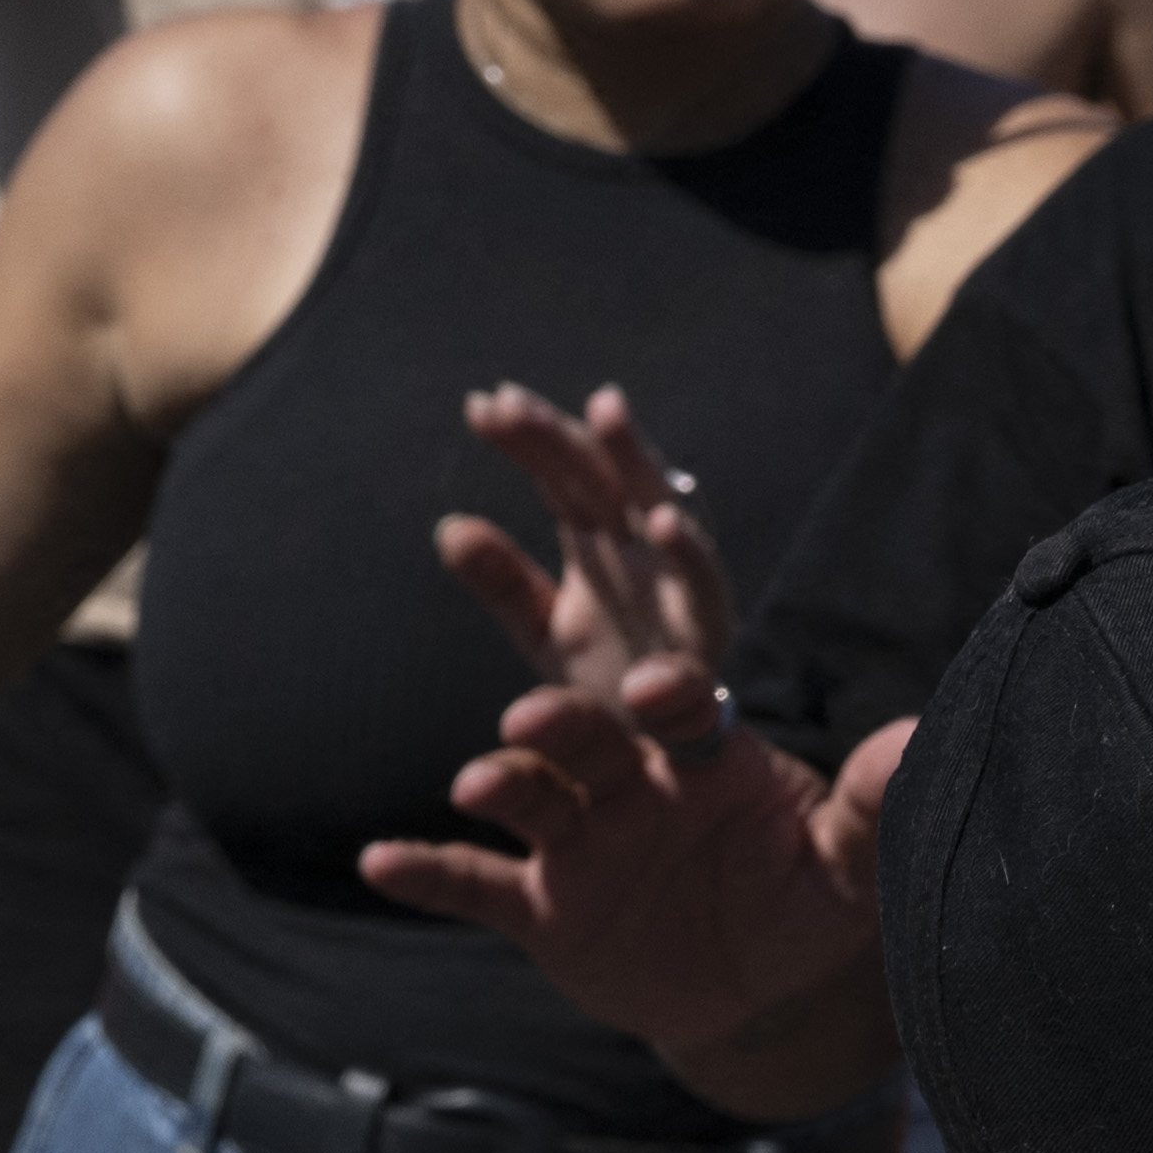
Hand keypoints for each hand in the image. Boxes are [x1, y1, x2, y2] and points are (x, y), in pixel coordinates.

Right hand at [357, 685, 917, 1115]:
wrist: (755, 991)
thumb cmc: (802, 902)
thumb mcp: (847, 863)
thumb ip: (873, 802)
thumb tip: (926, 741)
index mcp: (704, 754)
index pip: (684, 711)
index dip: (669, 699)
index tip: (658, 689)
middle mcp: (630, 781)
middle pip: (587, 740)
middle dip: (562, 727)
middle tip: (535, 718)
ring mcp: (577, 841)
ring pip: (529, 801)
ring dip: (499, 786)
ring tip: (476, 786)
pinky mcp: (538, 906)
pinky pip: (474, 885)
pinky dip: (428, 873)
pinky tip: (380, 862)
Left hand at [434, 382, 744, 731]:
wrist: (659, 750)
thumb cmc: (608, 675)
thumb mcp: (540, 627)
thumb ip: (501, 579)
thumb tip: (447, 528)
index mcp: (596, 537)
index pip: (557, 473)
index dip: (524, 440)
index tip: (480, 408)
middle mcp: (636, 542)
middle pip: (598, 473)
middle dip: (560, 435)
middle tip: (512, 402)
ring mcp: (673, 574)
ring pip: (656, 500)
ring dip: (634, 456)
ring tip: (605, 407)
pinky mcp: (706, 623)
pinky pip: (702, 580)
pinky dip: (688, 550)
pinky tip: (661, 520)